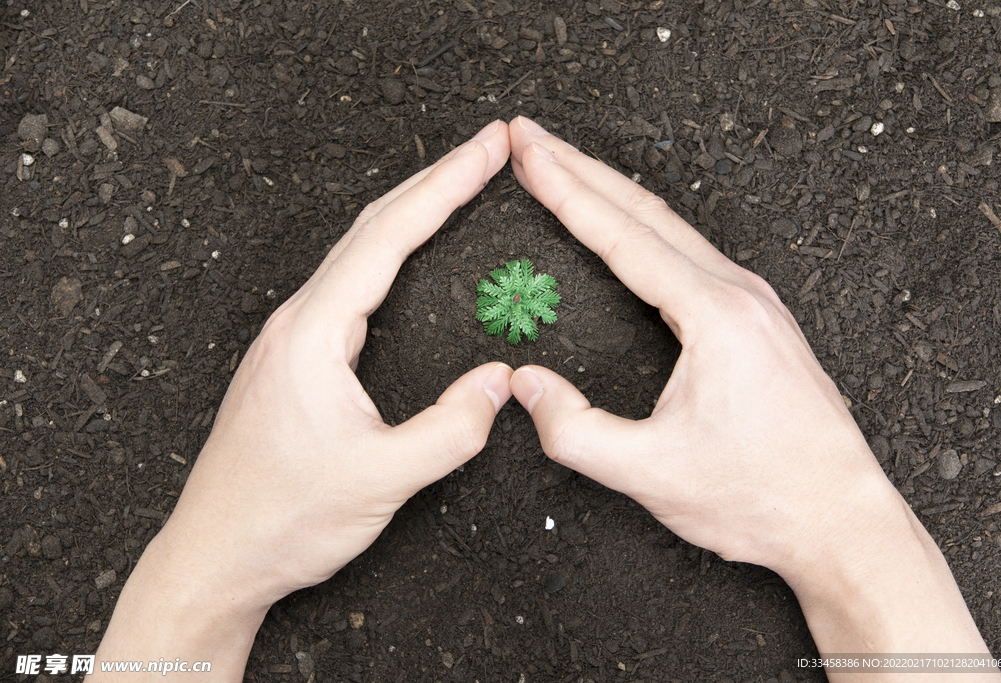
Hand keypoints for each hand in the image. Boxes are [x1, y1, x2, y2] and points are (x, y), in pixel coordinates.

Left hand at [91, 120, 513, 679]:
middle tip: (489, 150)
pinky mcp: (296, 362)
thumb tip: (499, 380)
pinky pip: (349, 287)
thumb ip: (449, 429)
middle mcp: (297, 324)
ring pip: (358, 255)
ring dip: (410, 213)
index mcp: (313, 334)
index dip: (445, 186)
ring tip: (459, 187)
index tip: (489, 150)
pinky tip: (408, 260)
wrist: (215, 558)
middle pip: (371, 228)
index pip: (388, 238)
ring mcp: (292, 341)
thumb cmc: (281, 520)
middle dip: (434, 181)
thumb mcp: (380, 480)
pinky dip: (390, 255)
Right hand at [507, 115, 881, 572]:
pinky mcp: (759, 322)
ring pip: (672, 228)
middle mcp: (740, 295)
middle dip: (581, 168)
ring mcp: (755, 305)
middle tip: (532, 138)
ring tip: (567, 171)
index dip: (565, 190)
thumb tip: (526, 385)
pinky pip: (692, 254)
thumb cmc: (761, 496)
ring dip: (613, 193)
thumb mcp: (650, 472)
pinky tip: (629, 231)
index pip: (622, 234)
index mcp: (715, 315)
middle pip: (646, 210)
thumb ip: (575, 429)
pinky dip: (646, 228)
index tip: (528, 152)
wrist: (840, 521)